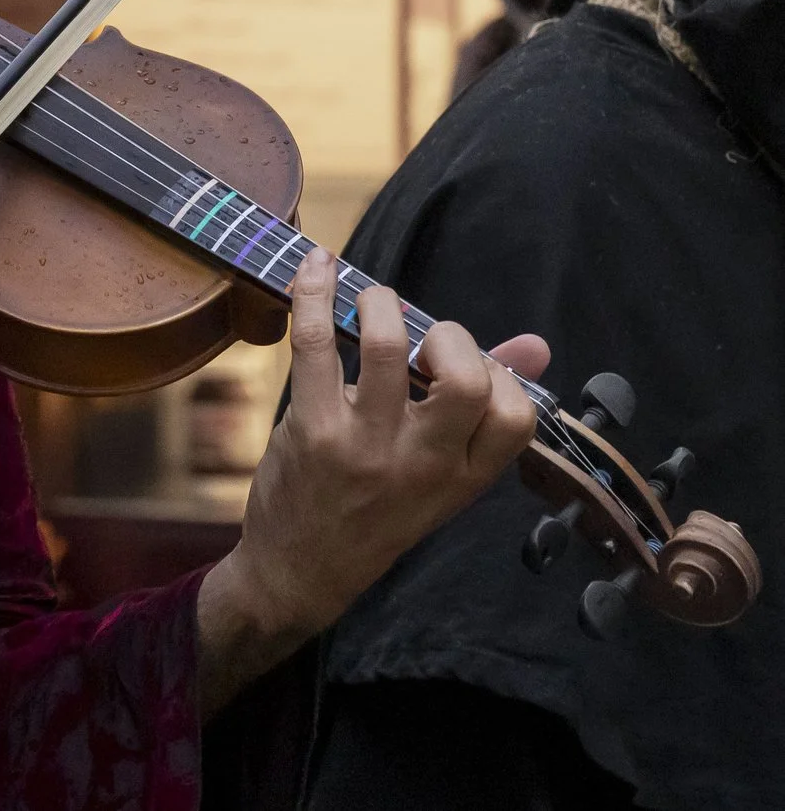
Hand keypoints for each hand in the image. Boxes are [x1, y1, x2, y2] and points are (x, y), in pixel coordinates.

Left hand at [198, 249, 548, 709]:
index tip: (464, 366)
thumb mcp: (441, 473)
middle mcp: (423, 465)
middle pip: (465, 380)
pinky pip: (316, 345)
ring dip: (380, 305)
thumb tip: (536, 345)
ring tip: (371, 300)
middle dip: (449, 338)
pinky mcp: (312, 429)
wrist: (301, 571)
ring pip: (385, 349)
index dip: (497, 374)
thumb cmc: (376, 511)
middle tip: (420, 341)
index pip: (517, 415)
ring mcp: (365, 446)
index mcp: (465, 476)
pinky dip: (313, 294)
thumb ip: (484, 408)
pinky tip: (315, 267)